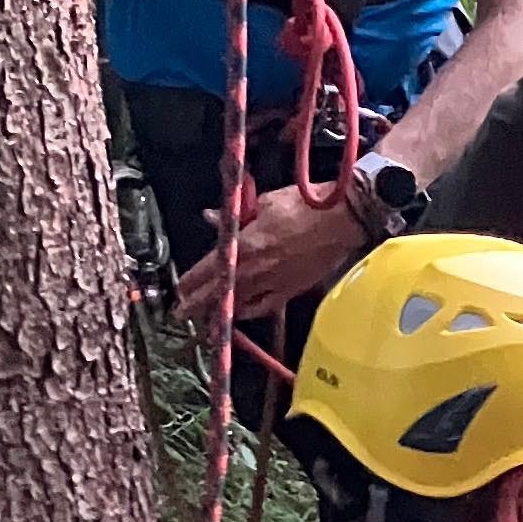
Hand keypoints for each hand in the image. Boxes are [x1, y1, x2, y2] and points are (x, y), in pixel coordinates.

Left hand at [174, 182, 369, 325]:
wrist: (343, 219)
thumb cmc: (307, 206)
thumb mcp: (265, 203)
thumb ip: (236, 215)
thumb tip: (212, 217)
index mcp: (247, 244)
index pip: (210, 268)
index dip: (191, 281)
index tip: (179, 290)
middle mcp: (258, 268)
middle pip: (220, 291)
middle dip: (198, 304)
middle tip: (182, 314)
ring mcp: (275, 281)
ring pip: (240, 302)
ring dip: (219, 311)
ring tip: (205, 319)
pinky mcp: (292, 289)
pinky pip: (265, 305)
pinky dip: (249, 310)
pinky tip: (240, 313)